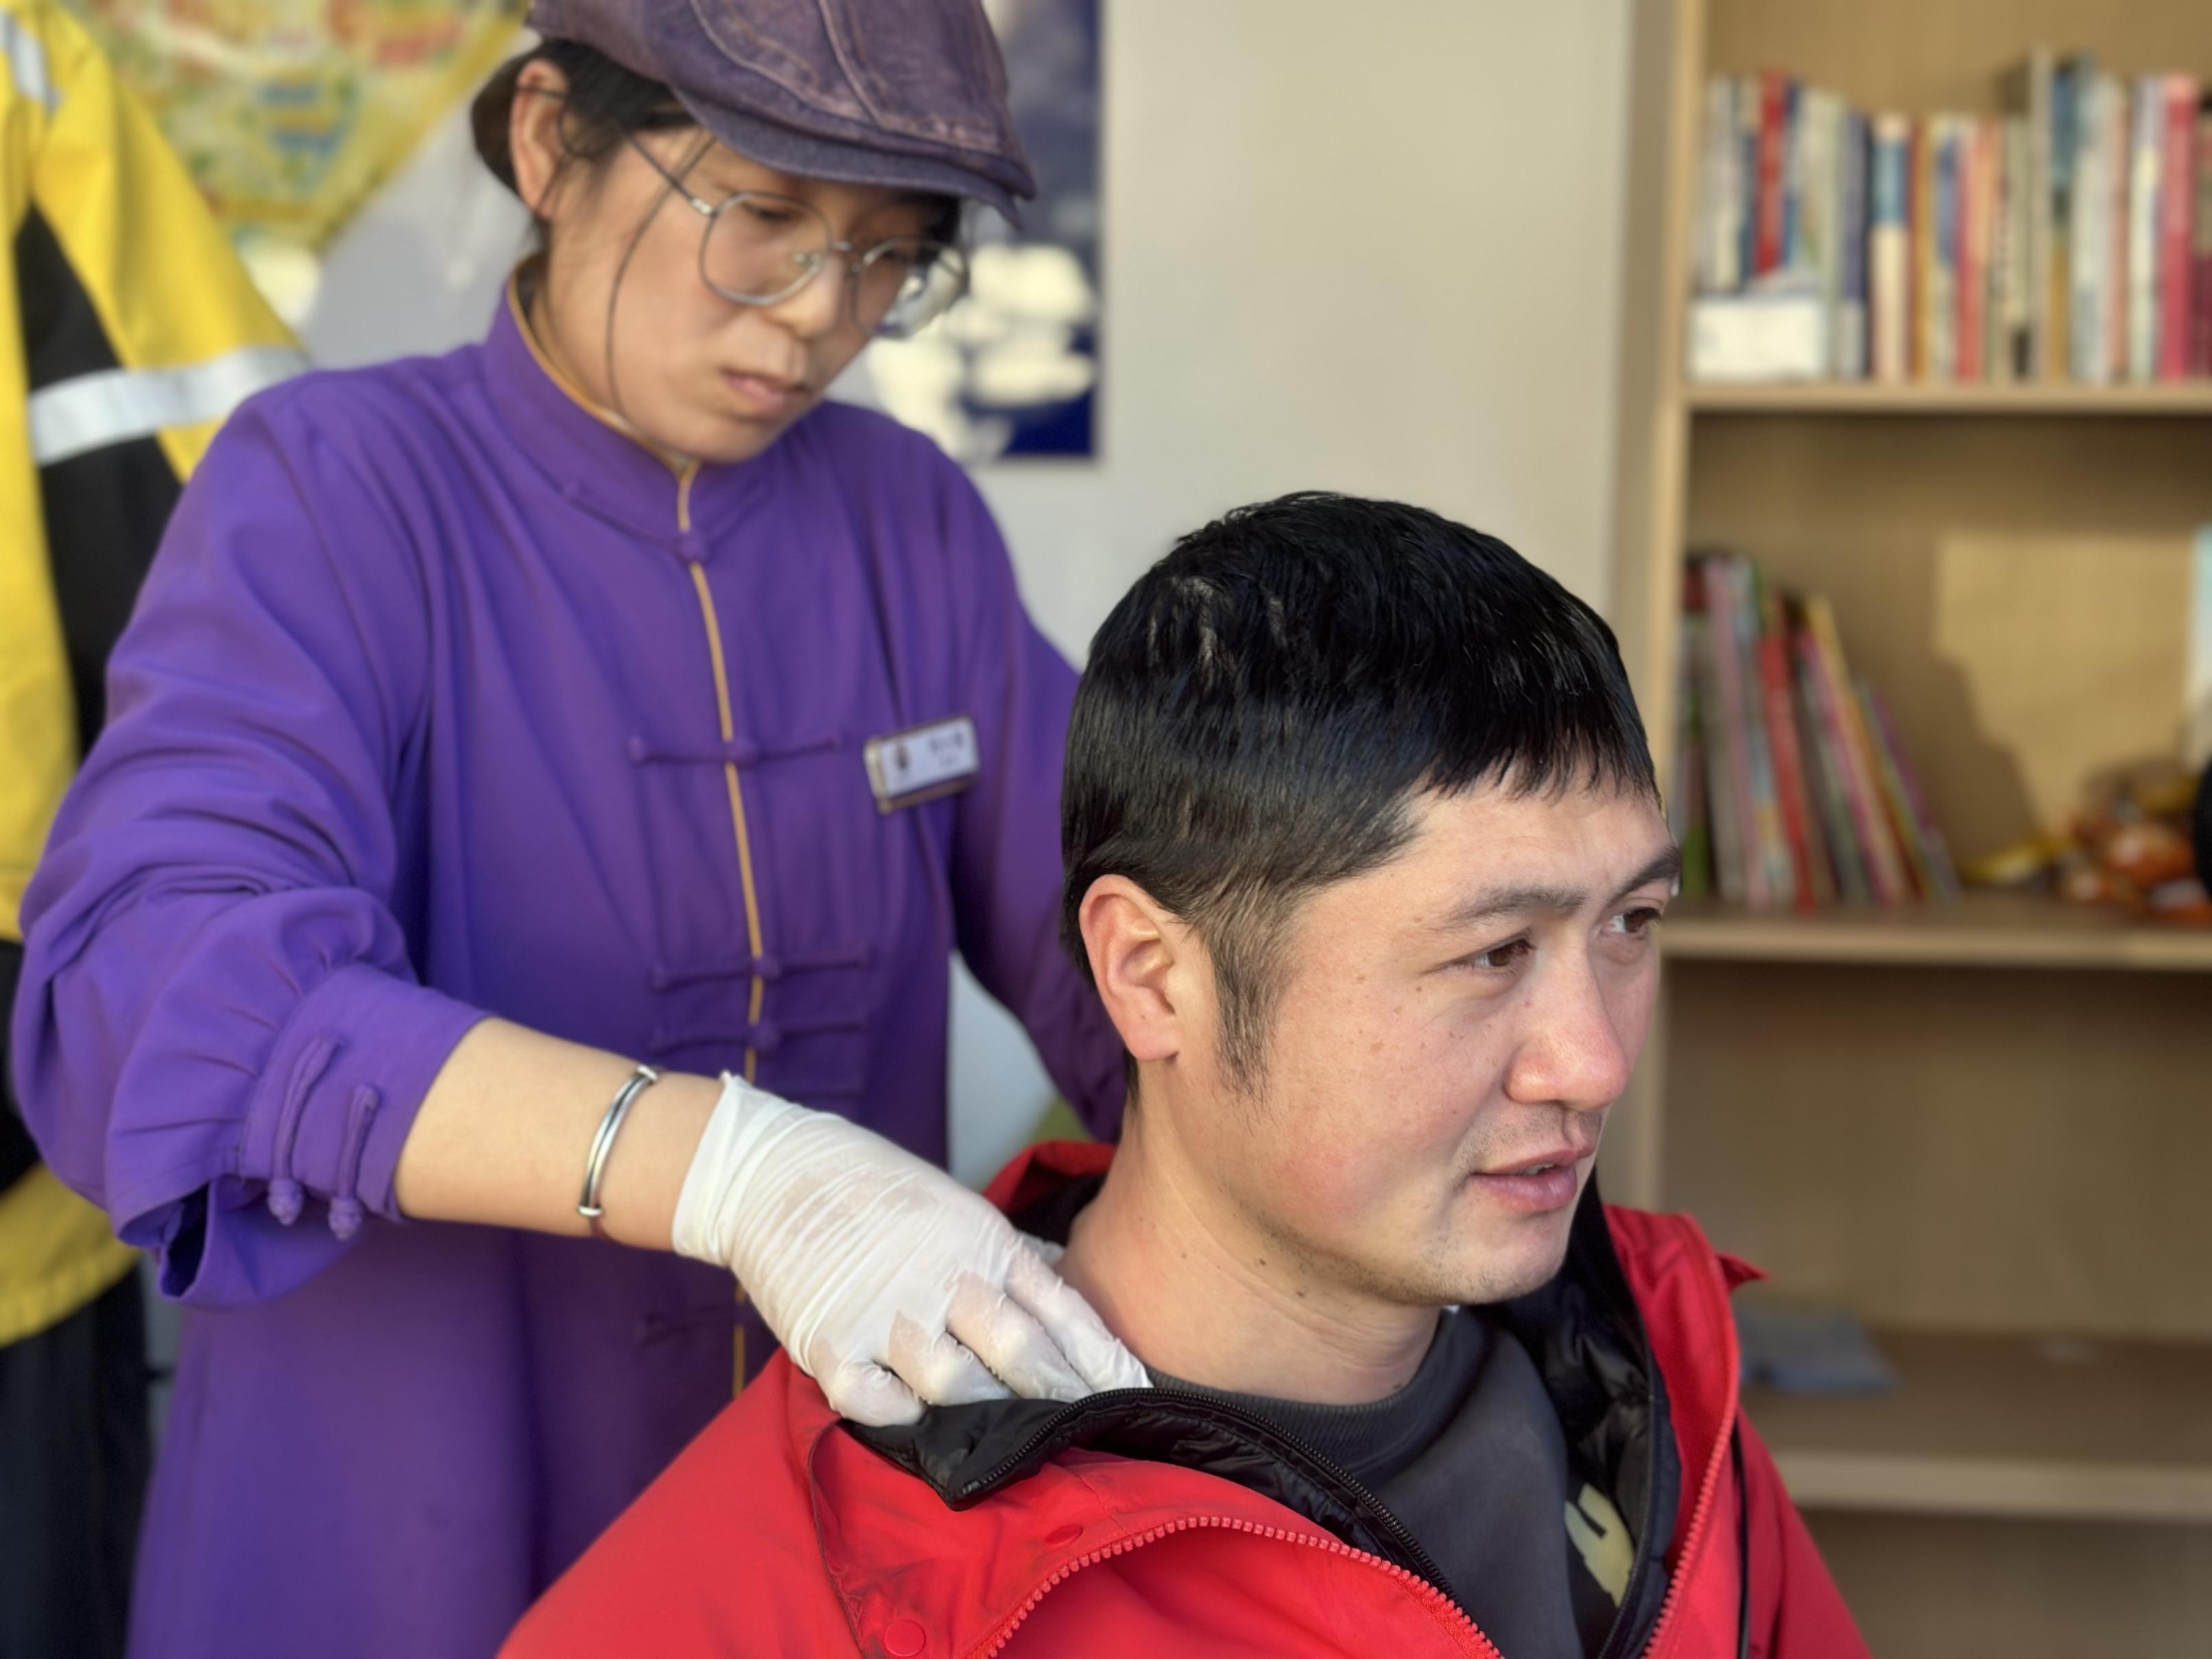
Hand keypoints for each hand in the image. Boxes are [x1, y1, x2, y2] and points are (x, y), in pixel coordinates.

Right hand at [672, 1074, 1146, 1424]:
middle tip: (1095, 1434)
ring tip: (1019, 1445)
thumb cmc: (877, 1190)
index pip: (1060, 1308)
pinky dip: (902, 1420)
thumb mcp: (960, 1207)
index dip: (1102, 1359)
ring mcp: (885, 1313)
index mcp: (982, 1242)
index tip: (1137, 1396)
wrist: (775, 1173)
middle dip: (1063, 1400)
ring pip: (956, 1384)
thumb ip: (1013, 1256)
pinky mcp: (829, 1342)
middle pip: (1021, 1353)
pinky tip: (922, 1427)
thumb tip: (1068, 1288)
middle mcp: (943, 1277)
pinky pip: (875, 1401)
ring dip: (991, 1418)